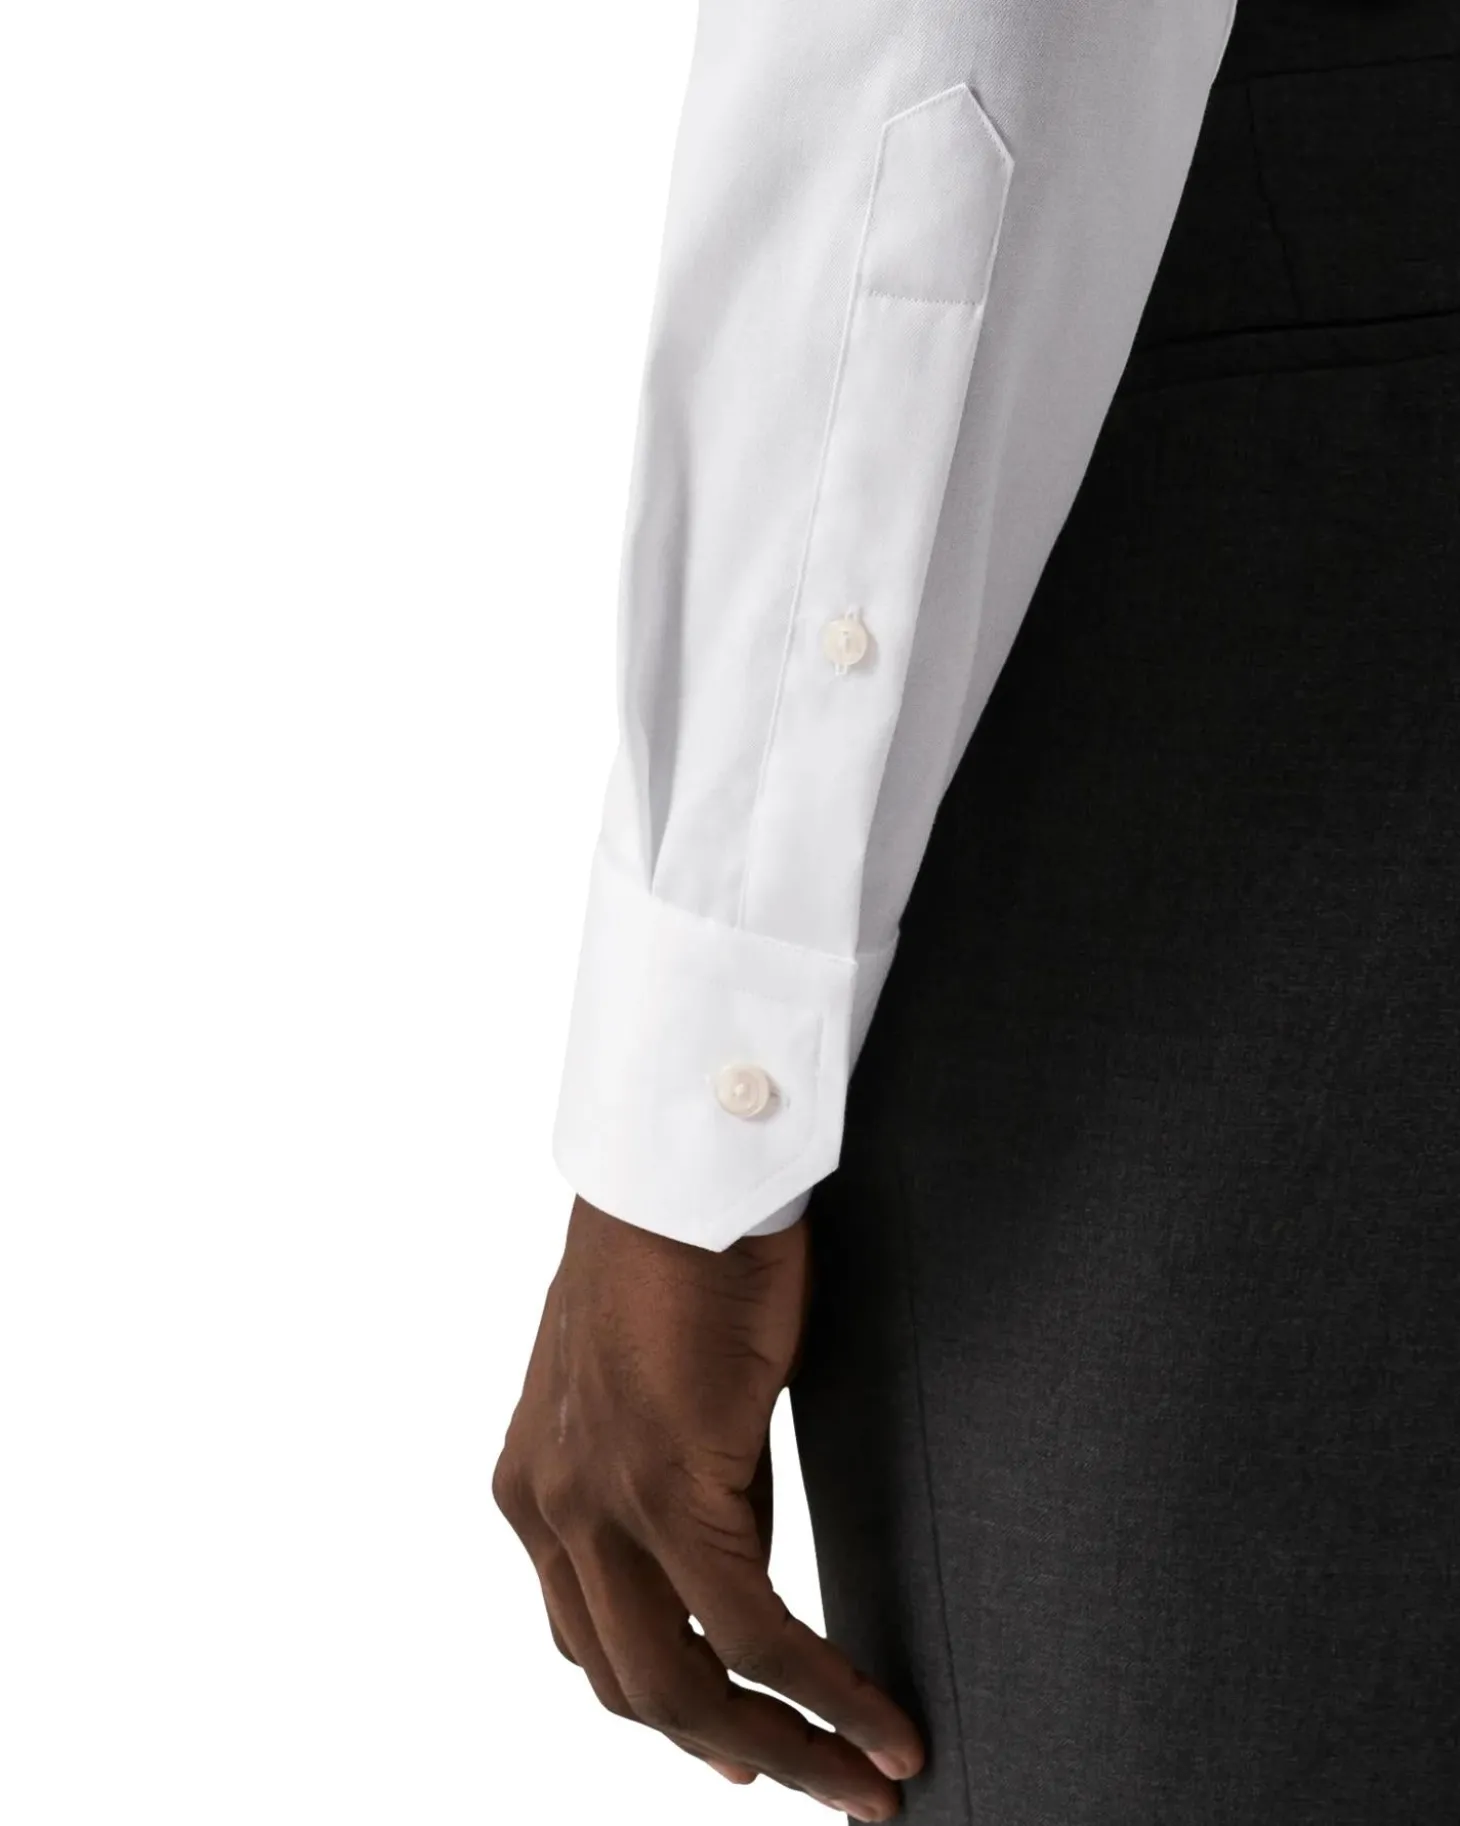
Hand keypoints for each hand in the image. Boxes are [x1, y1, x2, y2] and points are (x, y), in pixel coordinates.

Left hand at [493, 1196, 924, 1819]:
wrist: (686, 1169)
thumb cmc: (689, 1255)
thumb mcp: (669, 1391)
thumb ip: (689, 1481)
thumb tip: (739, 1554)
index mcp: (538, 1484)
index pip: (593, 1638)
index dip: (672, 1705)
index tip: (740, 1744)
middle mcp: (548, 1507)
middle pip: (633, 1684)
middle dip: (737, 1751)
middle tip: (822, 1784)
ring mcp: (597, 1502)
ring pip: (682, 1684)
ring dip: (785, 1748)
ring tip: (866, 1777)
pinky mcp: (667, 1485)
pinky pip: (750, 1630)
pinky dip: (822, 1691)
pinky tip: (881, 1719)